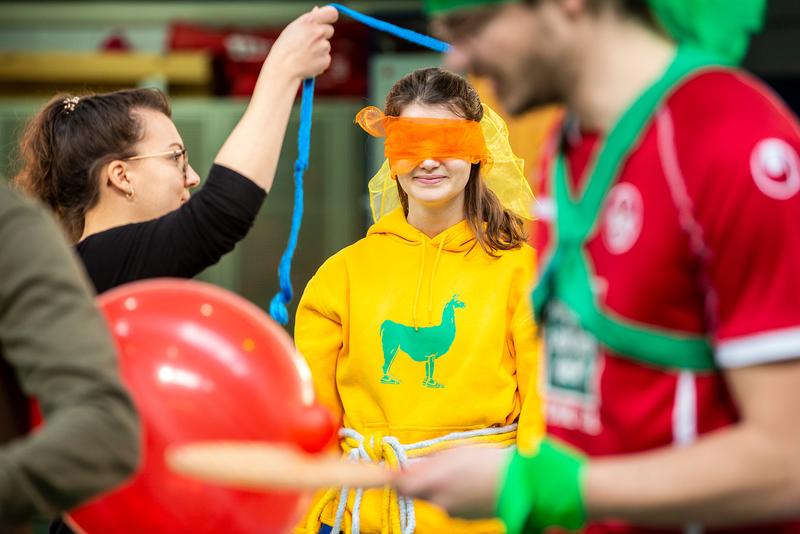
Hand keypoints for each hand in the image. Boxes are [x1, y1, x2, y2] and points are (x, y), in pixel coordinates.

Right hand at [266, 6, 337, 80]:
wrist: (283, 69)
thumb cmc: (284, 49)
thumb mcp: (293, 29)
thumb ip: (308, 21)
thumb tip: (318, 10)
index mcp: (309, 21)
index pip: (331, 12)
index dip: (331, 16)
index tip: (329, 20)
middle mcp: (318, 32)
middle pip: (330, 30)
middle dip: (323, 35)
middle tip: (309, 43)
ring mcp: (323, 47)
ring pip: (326, 46)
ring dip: (319, 50)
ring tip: (304, 55)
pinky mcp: (326, 60)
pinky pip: (326, 59)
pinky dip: (319, 62)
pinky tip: (308, 64)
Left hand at [393, 446, 510, 518]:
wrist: (517, 485)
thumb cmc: (486, 461)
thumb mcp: (455, 452)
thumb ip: (428, 461)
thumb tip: (409, 465)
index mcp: (433, 482)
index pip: (399, 485)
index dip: (394, 476)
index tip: (392, 469)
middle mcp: (437, 502)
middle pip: (415, 492)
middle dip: (418, 480)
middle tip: (431, 465)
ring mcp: (450, 512)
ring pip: (432, 498)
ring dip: (436, 486)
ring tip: (457, 471)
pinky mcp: (462, 517)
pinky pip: (447, 504)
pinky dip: (451, 494)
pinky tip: (467, 482)